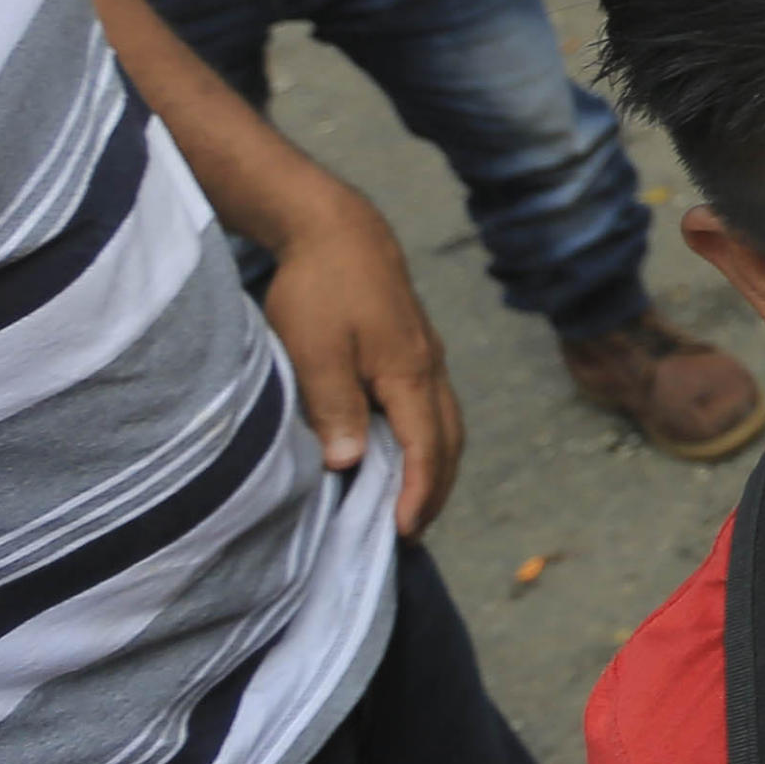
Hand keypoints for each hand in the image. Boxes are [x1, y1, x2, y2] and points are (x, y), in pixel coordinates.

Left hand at [248, 189, 459, 536]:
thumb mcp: (315, 351)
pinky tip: (403, 447)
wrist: (338, 230)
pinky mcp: (411, 346)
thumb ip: (333, 405)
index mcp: (408, 374)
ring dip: (435, 465)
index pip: (426, 448)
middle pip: (449, 440)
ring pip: (446, 422)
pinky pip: (432, 406)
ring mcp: (425, 356)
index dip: (417, 494)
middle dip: (436, 489)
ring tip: (412, 500)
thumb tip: (347, 463)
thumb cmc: (321, 289)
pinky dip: (427, 439)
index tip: (402, 533)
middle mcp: (428, 368)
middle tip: (412, 531)